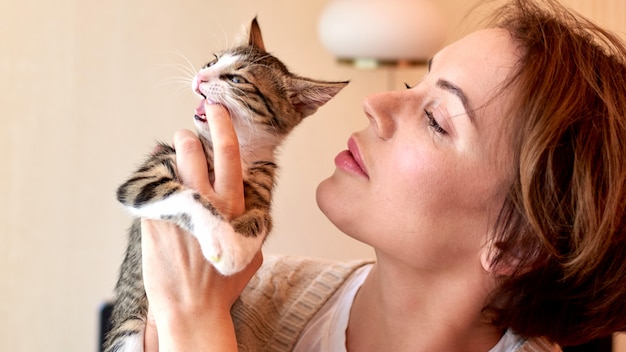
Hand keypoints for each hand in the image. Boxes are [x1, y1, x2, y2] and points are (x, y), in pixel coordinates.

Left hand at [142, 102, 262, 350]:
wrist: (192, 308)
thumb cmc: (224, 284)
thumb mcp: (252, 249)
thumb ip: (250, 221)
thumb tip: (247, 205)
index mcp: (232, 206)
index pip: (228, 154)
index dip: (222, 126)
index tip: (217, 109)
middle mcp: (203, 201)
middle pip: (192, 150)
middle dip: (189, 139)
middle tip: (188, 140)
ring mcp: (175, 208)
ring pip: (170, 165)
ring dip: (173, 160)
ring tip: (175, 169)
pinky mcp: (153, 220)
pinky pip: (155, 191)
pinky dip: (159, 190)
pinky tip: (164, 203)